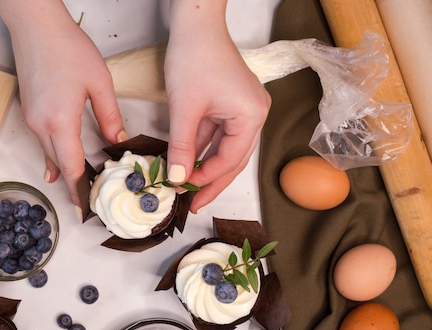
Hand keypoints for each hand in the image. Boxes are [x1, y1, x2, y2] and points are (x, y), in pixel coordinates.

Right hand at [0, 0, 125, 206]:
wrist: (35, 25)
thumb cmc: (67, 48)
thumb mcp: (99, 83)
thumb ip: (110, 116)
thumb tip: (119, 140)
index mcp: (60, 122)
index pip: (70, 168)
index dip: (79, 192)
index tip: (85, 210)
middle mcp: (41, 126)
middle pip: (58, 166)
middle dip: (73, 185)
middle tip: (90, 201)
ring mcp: (31, 119)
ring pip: (49, 154)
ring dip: (64, 170)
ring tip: (81, 185)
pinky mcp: (28, 111)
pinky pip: (42, 142)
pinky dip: (54, 154)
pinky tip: (58, 165)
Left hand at [165, 1, 270, 212]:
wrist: (195, 24)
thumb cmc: (194, 57)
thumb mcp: (184, 109)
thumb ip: (182, 148)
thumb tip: (177, 179)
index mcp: (252, 116)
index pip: (230, 159)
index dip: (206, 179)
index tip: (185, 191)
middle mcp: (255, 114)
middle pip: (233, 159)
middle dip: (212, 181)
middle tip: (195, 203)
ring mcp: (244, 108)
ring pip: (226, 148)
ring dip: (207, 165)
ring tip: (190, 188)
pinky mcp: (232, 103)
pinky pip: (219, 133)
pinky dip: (204, 147)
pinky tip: (190, 162)